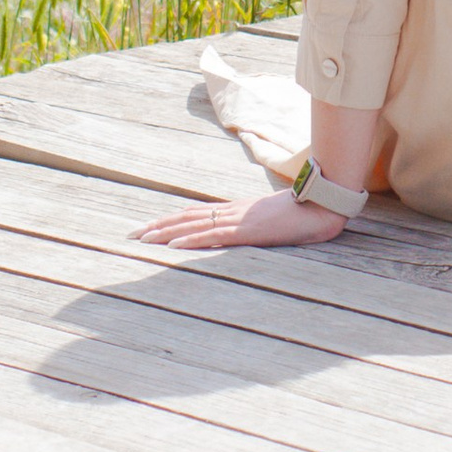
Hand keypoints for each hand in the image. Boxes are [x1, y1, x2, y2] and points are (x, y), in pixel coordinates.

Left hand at [132, 192, 349, 252]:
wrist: (319, 207)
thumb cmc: (301, 214)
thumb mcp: (272, 221)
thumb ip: (255, 225)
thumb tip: (244, 233)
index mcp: (236, 210)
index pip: (195, 213)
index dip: (170, 219)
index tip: (148, 226)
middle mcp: (231, 211)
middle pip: (186, 216)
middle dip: (157, 225)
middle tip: (132, 234)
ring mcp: (237, 220)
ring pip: (193, 224)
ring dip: (166, 232)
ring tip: (143, 238)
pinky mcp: (246, 231)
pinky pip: (213, 235)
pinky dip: (191, 239)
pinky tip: (174, 244)